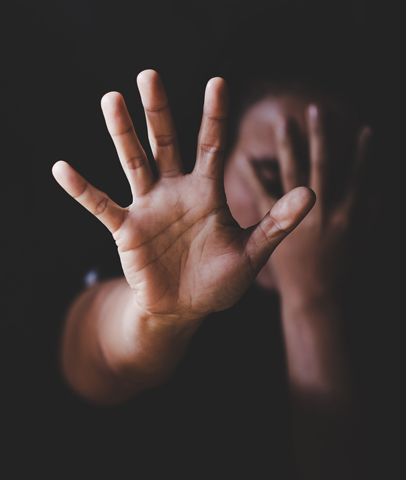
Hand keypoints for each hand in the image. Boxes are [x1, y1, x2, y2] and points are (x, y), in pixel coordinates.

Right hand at [53, 70, 314, 319]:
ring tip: (111, 99)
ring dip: (122, 132)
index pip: (211, 145)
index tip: (217, 81)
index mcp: (207, 192)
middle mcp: (174, 191)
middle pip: (165, 141)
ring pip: (133, 161)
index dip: (214, 115)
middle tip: (149, 74)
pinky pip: (100, 205)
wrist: (183, 310)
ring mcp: (148, 207)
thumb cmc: (218, 281)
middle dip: (158, 109)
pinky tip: (62, 168)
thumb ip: (276, 223)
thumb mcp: (252, 253)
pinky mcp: (126, 229)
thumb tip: (311, 194)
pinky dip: (81, 189)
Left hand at [239, 104, 370, 295]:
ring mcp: (297, 220)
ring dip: (290, 147)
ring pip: (293, 176)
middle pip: (322, 167)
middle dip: (321, 137)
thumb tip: (378, 186)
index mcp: (347, 216)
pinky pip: (262, 197)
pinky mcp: (273, 228)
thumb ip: (369, 212)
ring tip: (285, 121)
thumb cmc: (338, 269)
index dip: (363, 153)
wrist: (313, 298)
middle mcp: (322, 214)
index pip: (359, 177)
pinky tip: (247, 157)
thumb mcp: (360, 240)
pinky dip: (256, 177)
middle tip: (315, 109)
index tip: (365, 127)